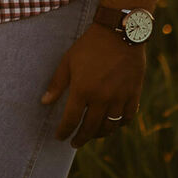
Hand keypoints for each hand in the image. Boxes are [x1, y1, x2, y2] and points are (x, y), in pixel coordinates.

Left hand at [40, 25, 145, 147]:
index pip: (71, 119)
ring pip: (110, 126)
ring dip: (99, 134)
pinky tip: (112, 124)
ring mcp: (119, 97)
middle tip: (74, 143)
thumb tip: (44, 102)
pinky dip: (119, 124)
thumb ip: (57, 84)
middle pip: (90, 128)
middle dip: (80, 138)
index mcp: (82, 89)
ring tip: (92, 135)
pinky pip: (127, 117)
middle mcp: (101, 98)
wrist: (119, 34)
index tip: (59, 137)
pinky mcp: (133, 94)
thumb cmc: (89, 46)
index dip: (64, 131)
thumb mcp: (68, 61)